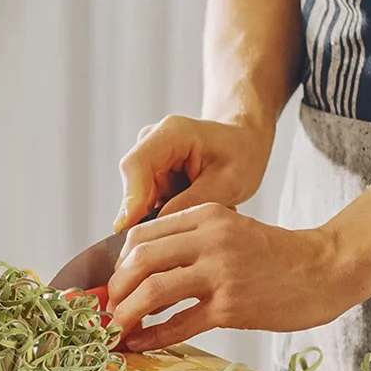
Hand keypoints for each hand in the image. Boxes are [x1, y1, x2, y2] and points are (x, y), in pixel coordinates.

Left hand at [108, 204, 348, 350]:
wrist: (324, 268)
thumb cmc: (272, 254)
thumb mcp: (229, 229)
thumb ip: (188, 241)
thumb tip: (139, 267)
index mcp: (204, 216)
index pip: (140, 236)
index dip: (117, 263)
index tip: (111, 283)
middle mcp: (210, 239)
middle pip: (139, 261)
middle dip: (116, 289)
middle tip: (109, 308)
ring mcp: (221, 272)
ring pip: (154, 291)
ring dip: (127, 313)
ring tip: (118, 328)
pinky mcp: (232, 306)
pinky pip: (180, 323)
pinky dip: (153, 335)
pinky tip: (141, 343)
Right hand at [114, 115, 273, 232]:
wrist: (243, 145)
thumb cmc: (240, 156)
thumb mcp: (227, 182)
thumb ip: (191, 202)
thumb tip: (158, 228)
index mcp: (172, 133)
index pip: (137, 165)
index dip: (130, 198)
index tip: (128, 228)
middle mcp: (151, 142)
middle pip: (132, 187)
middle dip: (148, 217)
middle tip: (184, 237)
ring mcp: (148, 161)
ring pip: (138, 201)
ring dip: (161, 219)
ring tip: (198, 221)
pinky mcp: (148, 178)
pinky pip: (146, 206)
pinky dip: (165, 217)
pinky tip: (191, 215)